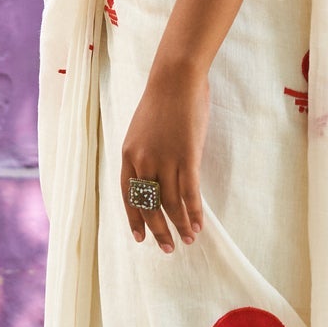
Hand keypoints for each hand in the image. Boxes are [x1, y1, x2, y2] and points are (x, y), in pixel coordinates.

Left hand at [121, 61, 208, 251]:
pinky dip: (194, 213)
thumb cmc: (163, 101)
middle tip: (168, 247)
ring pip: (171, 203)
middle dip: (158, 230)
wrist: (175, 78)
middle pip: (149, 205)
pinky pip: (190, 193)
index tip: (140, 237)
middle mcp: (143, 161)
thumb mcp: (142, 130)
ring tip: (188, 239)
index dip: (135, 218)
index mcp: (129, 155)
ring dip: (180, 225)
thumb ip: (146, 155)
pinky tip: (198, 224)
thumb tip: (157, 176)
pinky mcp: (187, 157)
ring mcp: (165, 160)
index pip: (129, 196)